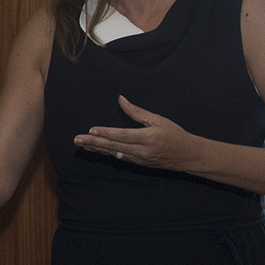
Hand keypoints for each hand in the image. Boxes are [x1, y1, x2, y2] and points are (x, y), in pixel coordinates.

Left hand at [74, 95, 197, 172]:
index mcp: (147, 138)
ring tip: (82, 144)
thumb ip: (137, 112)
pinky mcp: (139, 163)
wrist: (188, 156)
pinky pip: (120, 157)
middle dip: (93, 143)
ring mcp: (139, 159)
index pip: (121, 136)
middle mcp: (141, 151)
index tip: (91, 130)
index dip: (105, 133)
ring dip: (97, 148)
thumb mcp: (158, 120)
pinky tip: (97, 149)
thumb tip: (121, 100)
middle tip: (77, 140)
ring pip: (114, 153)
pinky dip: (107, 153)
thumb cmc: (175, 135)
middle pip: (113, 146)